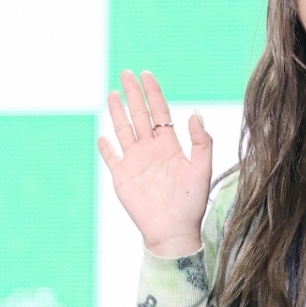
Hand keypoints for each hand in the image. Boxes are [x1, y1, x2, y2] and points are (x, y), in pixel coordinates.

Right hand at [97, 70, 211, 259]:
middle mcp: (151, 151)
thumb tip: (194, 114)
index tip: (147, 74)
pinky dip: (106, 147)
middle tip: (126, 73)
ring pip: (124, 131)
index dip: (153, 93)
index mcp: (170, 146)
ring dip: (118, 112)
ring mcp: (135, 163)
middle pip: (140, 115)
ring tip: (113, 93)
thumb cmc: (191, 205)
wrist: (174, 232)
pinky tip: (103, 136)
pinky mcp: (122, 177)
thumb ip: (202, 143)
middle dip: (134, 94)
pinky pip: (111, 158)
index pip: (160, 112)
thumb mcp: (202, 171)